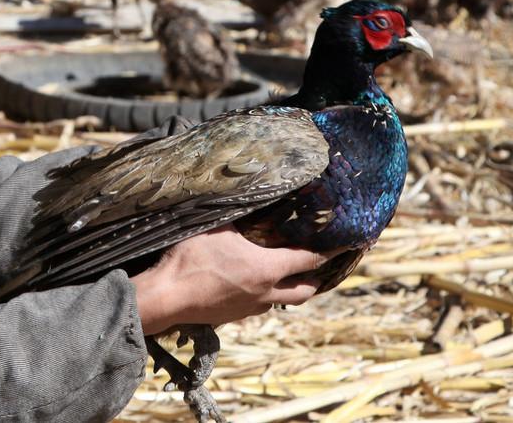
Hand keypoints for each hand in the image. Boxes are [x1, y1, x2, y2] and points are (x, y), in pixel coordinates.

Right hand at [129, 226, 331, 334]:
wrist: (166, 296)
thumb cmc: (190, 258)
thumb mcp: (217, 226)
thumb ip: (238, 214)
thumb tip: (249, 194)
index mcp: (267, 269)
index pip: (308, 260)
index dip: (329, 252)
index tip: (346, 246)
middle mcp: (265, 293)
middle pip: (304, 291)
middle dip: (313, 278)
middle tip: (315, 265)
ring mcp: (249, 309)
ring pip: (281, 302)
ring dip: (287, 289)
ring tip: (284, 273)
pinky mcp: (232, 317)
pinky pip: (258, 307)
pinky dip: (264, 295)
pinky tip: (250, 282)